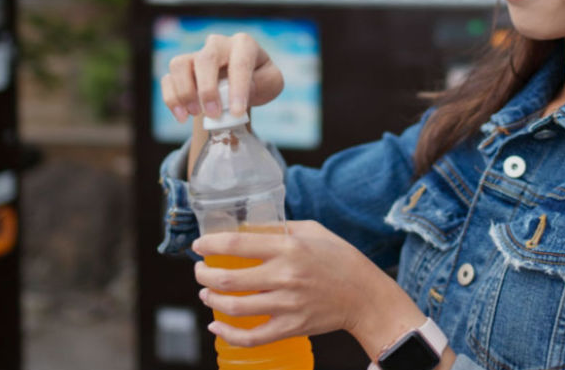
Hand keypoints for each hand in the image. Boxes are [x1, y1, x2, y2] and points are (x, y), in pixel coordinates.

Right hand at [161, 32, 283, 121]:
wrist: (240, 83)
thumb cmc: (258, 80)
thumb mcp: (271, 83)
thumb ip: (264, 84)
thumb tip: (243, 90)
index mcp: (243, 44)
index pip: (240, 63)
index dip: (238, 88)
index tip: (237, 112)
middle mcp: (217, 45)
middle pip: (205, 59)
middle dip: (207, 89)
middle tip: (213, 114)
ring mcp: (196, 55)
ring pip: (180, 64)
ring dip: (185, 92)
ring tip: (195, 114)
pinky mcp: (182, 69)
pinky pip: (168, 79)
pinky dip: (172, 99)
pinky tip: (182, 116)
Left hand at [192, 220, 425, 355]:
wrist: (365, 296)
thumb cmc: (339, 258)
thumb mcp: (313, 230)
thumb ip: (280, 228)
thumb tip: (247, 228)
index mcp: (289, 248)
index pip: (236, 245)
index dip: (210, 245)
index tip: (198, 245)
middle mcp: (285, 276)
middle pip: (227, 280)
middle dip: (203, 276)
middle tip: (200, 271)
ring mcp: (287, 305)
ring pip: (234, 308)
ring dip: (211, 300)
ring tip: (206, 294)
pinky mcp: (291, 327)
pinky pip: (251, 337)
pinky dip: (227, 334)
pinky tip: (216, 326)